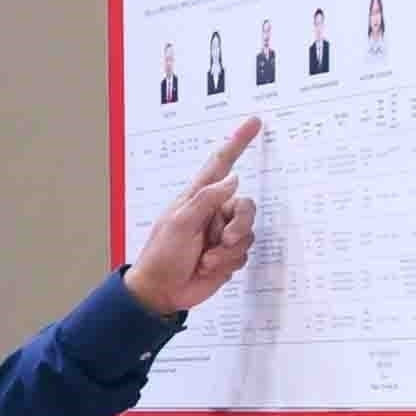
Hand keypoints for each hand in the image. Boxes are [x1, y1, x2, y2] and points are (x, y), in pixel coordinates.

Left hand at [126, 116, 263, 313]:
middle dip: (238, 225)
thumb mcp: (180, 223)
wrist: (162, 292)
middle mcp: (212, 212)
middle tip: (222, 240)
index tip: (254, 123)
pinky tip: (209, 268)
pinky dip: (229, 262)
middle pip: (245, 206)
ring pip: (247, 232)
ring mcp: (220, 234)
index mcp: (197, 198)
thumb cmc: (162, 255)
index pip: (221, 164)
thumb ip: (207, 199)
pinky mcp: (227, 255)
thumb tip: (234, 179)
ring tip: (206, 259)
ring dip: (228, 250)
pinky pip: (244, 253)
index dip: (237, 143)